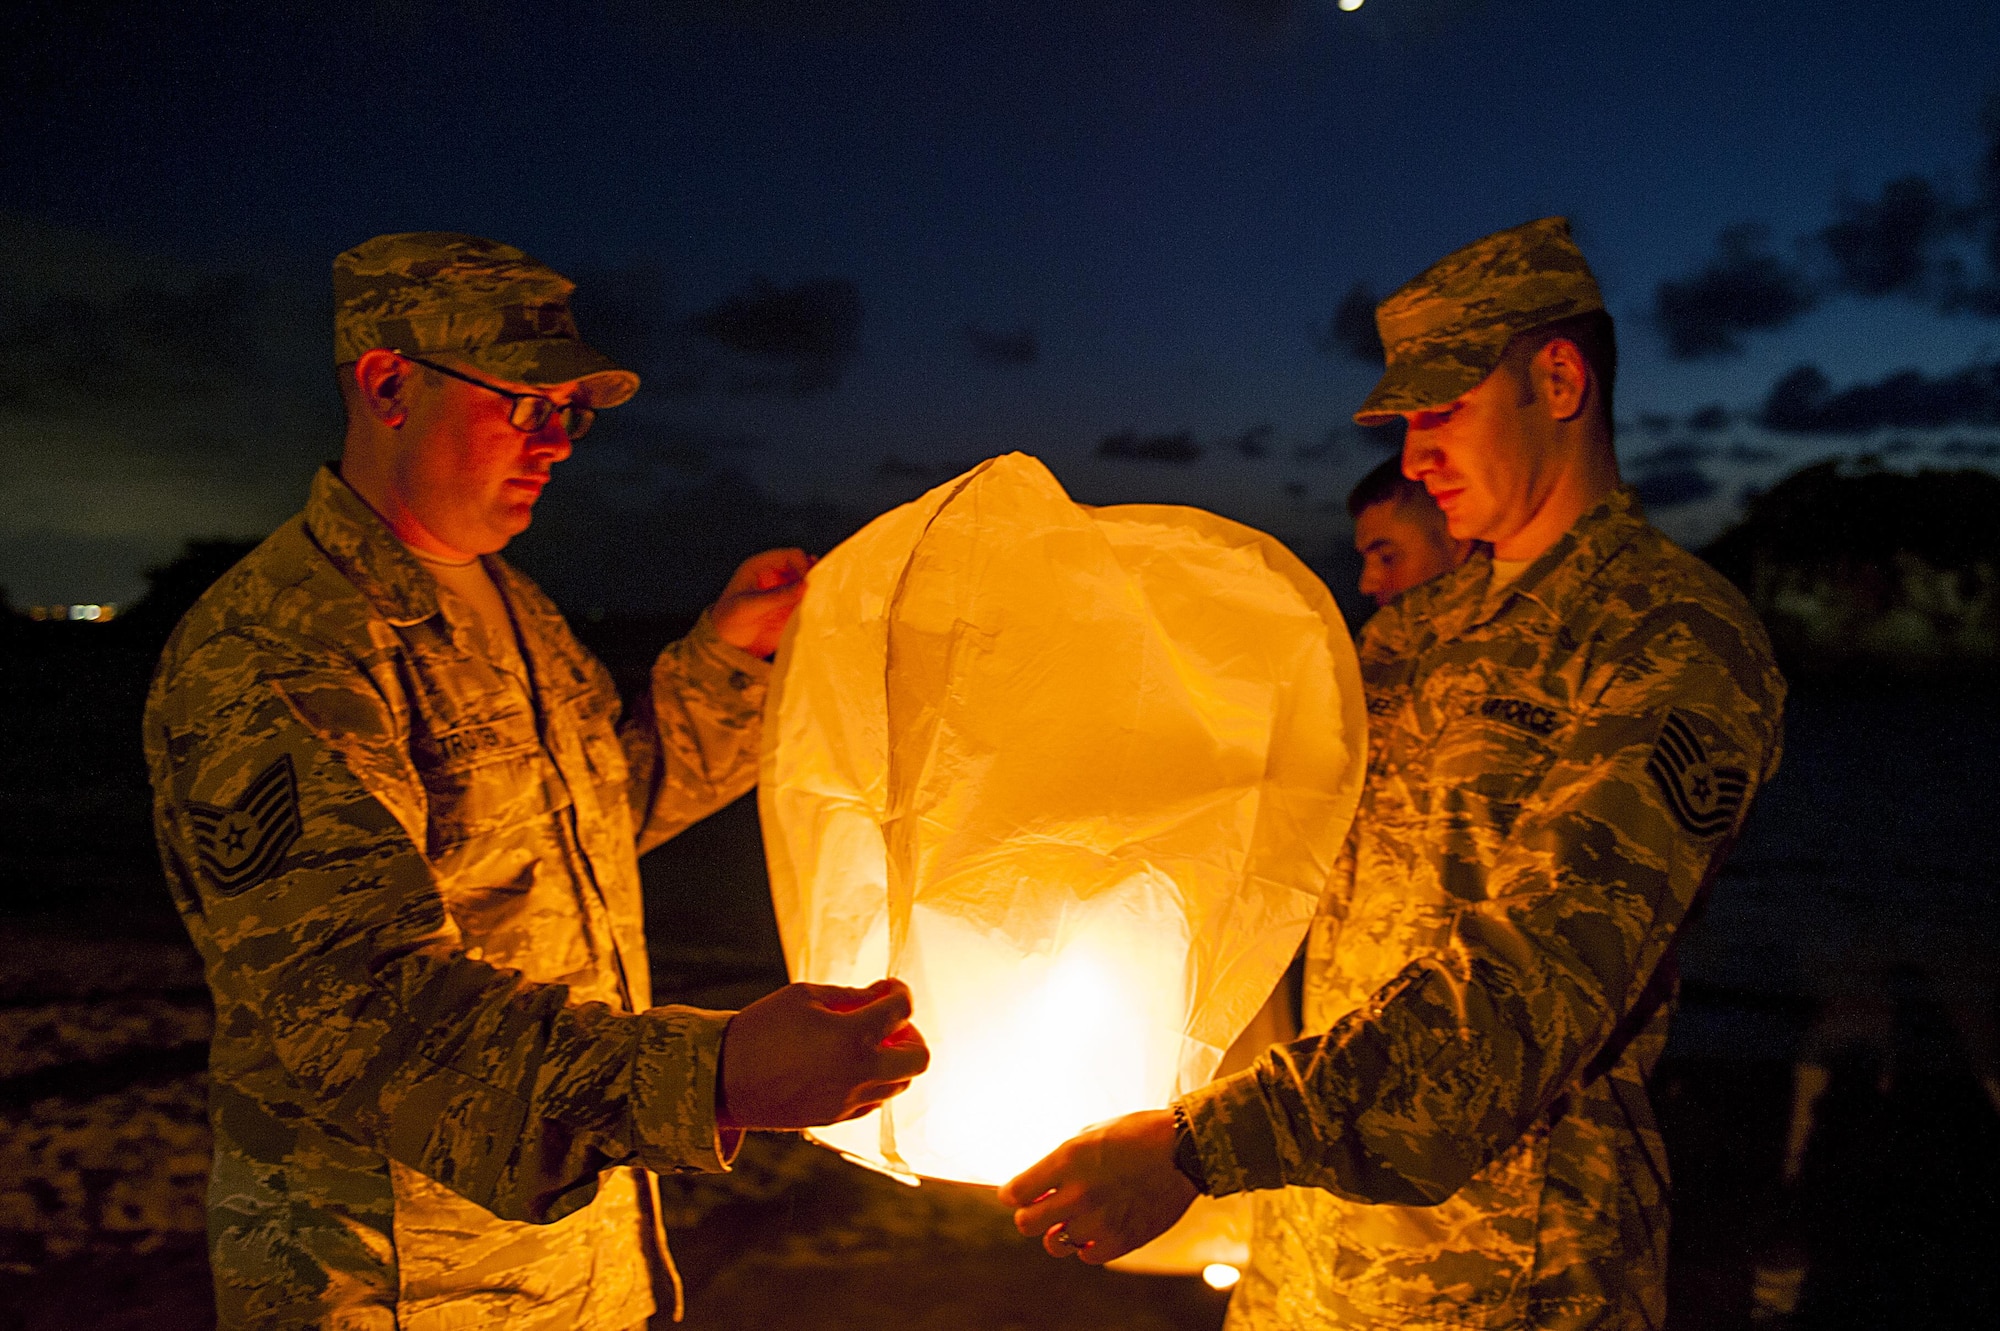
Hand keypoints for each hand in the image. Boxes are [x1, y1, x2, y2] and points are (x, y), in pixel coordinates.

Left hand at [712, 548, 813, 657]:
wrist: (725, 646)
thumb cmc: (729, 621)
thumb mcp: (749, 606)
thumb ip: (777, 596)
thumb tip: (805, 585)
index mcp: (761, 566)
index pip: (790, 556)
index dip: (803, 566)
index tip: (808, 584)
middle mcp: (775, 576)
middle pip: (803, 568)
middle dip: (813, 577)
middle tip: (822, 590)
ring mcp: (784, 592)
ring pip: (808, 585)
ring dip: (816, 591)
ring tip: (823, 601)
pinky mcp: (790, 609)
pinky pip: (807, 602)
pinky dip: (815, 606)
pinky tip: (818, 613)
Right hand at [717, 978, 929, 1129]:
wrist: (722, 1080)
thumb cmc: (760, 1028)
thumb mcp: (803, 996)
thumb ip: (850, 996)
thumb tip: (882, 995)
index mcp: (853, 1036)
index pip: (902, 1009)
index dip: (900, 991)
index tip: (888, 988)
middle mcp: (860, 1072)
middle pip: (919, 1058)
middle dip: (911, 1034)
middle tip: (888, 1023)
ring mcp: (850, 1101)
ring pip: (900, 1084)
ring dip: (893, 1060)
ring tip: (867, 1044)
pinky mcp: (837, 1119)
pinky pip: (874, 1101)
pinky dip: (873, 1081)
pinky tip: (849, 1066)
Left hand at [998, 1109, 1197, 1263]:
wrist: (1185, 1149)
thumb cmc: (1136, 1134)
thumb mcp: (1090, 1134)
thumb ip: (1060, 1161)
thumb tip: (1038, 1184)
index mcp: (1067, 1159)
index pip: (1015, 1193)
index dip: (1013, 1194)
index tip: (1019, 1194)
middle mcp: (1078, 1193)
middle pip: (1026, 1224)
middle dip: (1030, 1216)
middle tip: (1042, 1210)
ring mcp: (1099, 1220)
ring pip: (1056, 1243)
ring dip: (1060, 1232)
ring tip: (1074, 1219)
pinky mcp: (1122, 1240)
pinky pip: (1087, 1256)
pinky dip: (1088, 1246)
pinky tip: (1097, 1229)